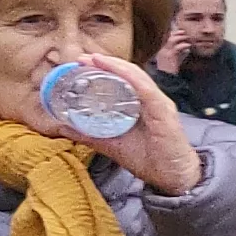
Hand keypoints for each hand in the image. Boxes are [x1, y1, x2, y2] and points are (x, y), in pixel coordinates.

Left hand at [76, 54, 205, 194]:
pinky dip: (131, 79)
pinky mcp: (164, 113)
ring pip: (137, 77)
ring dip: (116, 66)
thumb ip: (90, 135)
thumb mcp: (112, 144)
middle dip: (106, 63)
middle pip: (129, 73)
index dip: (103, 68)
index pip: (122, 79)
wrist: (172, 177)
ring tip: (95, 59)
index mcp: (140, 104)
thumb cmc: (148, 159)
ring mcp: (159, 104)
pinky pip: (147, 91)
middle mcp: (151, 100)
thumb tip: (63, 126)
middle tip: (82, 58)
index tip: (80, 63)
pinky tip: (117, 72)